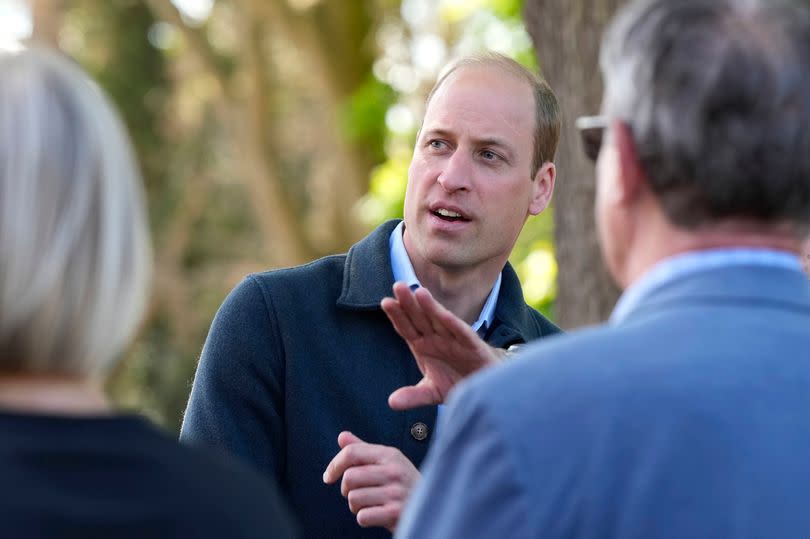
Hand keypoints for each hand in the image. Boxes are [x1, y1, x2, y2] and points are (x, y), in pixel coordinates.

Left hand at [323, 431, 419, 531]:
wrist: (433, 509)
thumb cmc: (405, 485)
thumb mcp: (388, 463)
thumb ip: (364, 451)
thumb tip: (342, 436)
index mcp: (390, 455)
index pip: (352, 452)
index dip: (334, 465)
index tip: (328, 477)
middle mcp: (394, 470)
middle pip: (349, 477)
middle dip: (347, 490)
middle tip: (359, 494)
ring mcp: (396, 492)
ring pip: (353, 498)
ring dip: (356, 507)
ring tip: (371, 505)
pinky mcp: (396, 513)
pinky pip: (362, 516)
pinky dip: (365, 518)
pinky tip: (378, 515)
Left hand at [381, 282, 502, 409]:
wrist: (486, 387)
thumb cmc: (457, 381)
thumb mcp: (432, 392)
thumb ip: (413, 395)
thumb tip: (392, 403)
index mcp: (424, 345)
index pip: (407, 328)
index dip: (397, 316)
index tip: (385, 302)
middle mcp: (438, 338)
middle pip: (420, 318)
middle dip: (409, 303)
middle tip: (398, 286)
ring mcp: (455, 340)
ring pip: (440, 320)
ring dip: (430, 307)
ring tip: (418, 292)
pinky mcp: (473, 346)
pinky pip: (462, 333)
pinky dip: (454, 324)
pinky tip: (444, 315)